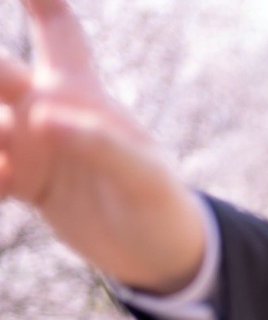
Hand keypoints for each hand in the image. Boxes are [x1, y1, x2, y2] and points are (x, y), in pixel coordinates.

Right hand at [0, 0, 206, 292]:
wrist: (161, 257)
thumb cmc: (163, 207)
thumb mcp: (143, 178)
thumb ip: (101, 146)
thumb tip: (42, 118)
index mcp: (82, 93)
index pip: (56, 26)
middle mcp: (47, 108)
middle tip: (7, 122)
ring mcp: (29, 145)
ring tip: (8, 168)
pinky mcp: (20, 183)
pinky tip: (7, 188)